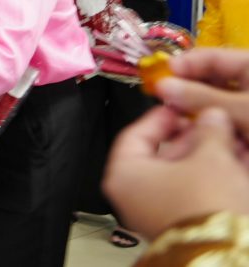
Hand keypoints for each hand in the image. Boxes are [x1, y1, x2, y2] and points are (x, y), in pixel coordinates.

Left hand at [104, 106, 248, 238]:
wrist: (224, 252)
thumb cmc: (203, 209)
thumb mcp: (210, 157)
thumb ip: (209, 131)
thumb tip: (211, 117)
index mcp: (124, 175)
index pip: (135, 134)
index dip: (160, 117)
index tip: (178, 106)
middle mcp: (134, 196)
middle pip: (162, 154)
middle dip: (193, 137)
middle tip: (212, 122)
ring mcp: (156, 212)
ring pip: (182, 173)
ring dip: (207, 154)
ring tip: (228, 139)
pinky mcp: (181, 223)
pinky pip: (193, 190)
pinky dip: (211, 175)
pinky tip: (234, 162)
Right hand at [156, 48, 248, 137]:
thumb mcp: (242, 110)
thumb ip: (202, 98)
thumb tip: (161, 86)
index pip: (212, 56)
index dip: (184, 64)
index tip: (159, 76)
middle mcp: (248, 81)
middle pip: (211, 79)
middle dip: (186, 90)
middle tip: (164, 99)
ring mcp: (246, 105)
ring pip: (215, 101)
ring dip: (195, 110)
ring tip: (176, 118)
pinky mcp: (244, 125)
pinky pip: (223, 120)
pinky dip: (208, 125)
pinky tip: (194, 134)